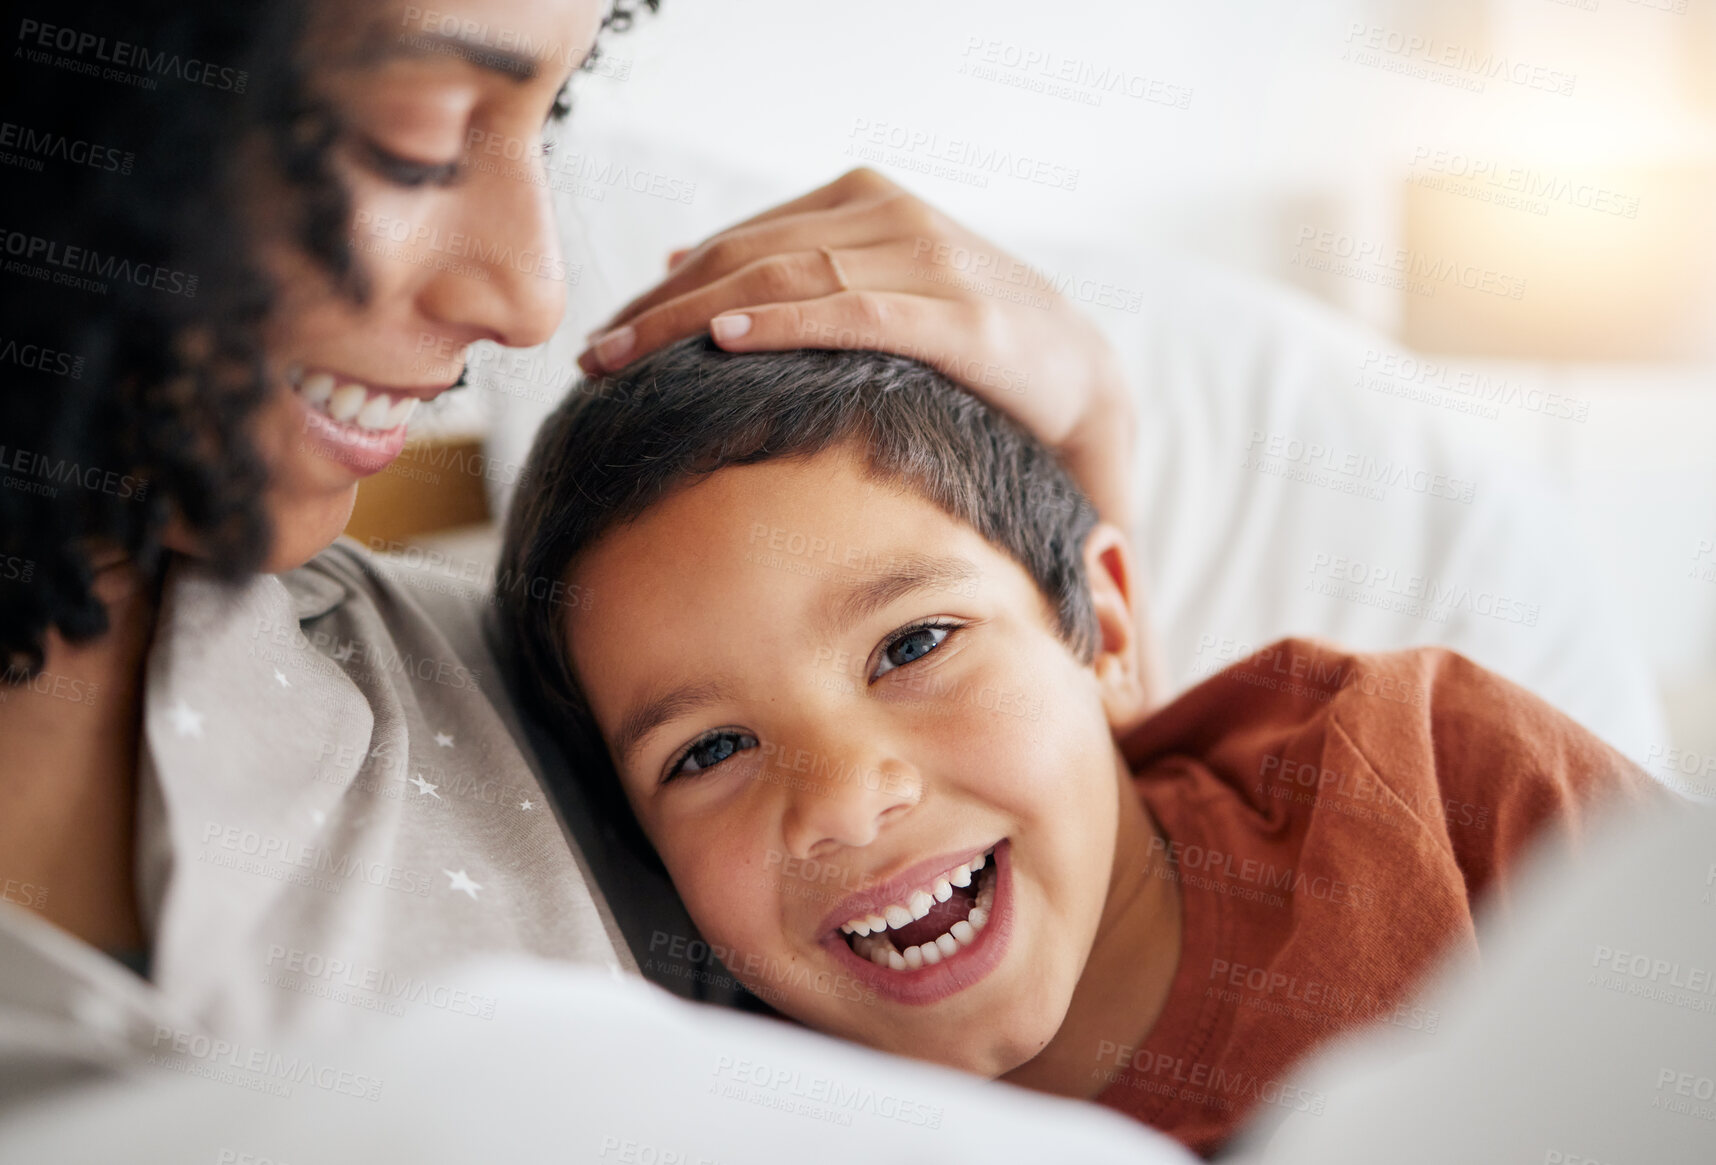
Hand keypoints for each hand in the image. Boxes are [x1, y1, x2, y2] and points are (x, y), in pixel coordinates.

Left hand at [577, 168, 1135, 527]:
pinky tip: (724, 342)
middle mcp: (891, 216)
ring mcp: (927, 262)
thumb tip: (685, 266)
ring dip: (692, 321)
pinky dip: (784, 324)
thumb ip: (794, 269)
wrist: (1085, 380)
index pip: (740, 240)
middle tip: (595, 360)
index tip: (605, 338)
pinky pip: (853, 313)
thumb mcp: (876, 289)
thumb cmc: (970, 347)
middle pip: (747, 256)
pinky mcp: (958, 317)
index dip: (663, 290)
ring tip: (628, 362)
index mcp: (865, 201)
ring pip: (785, 278)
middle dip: (659, 310)